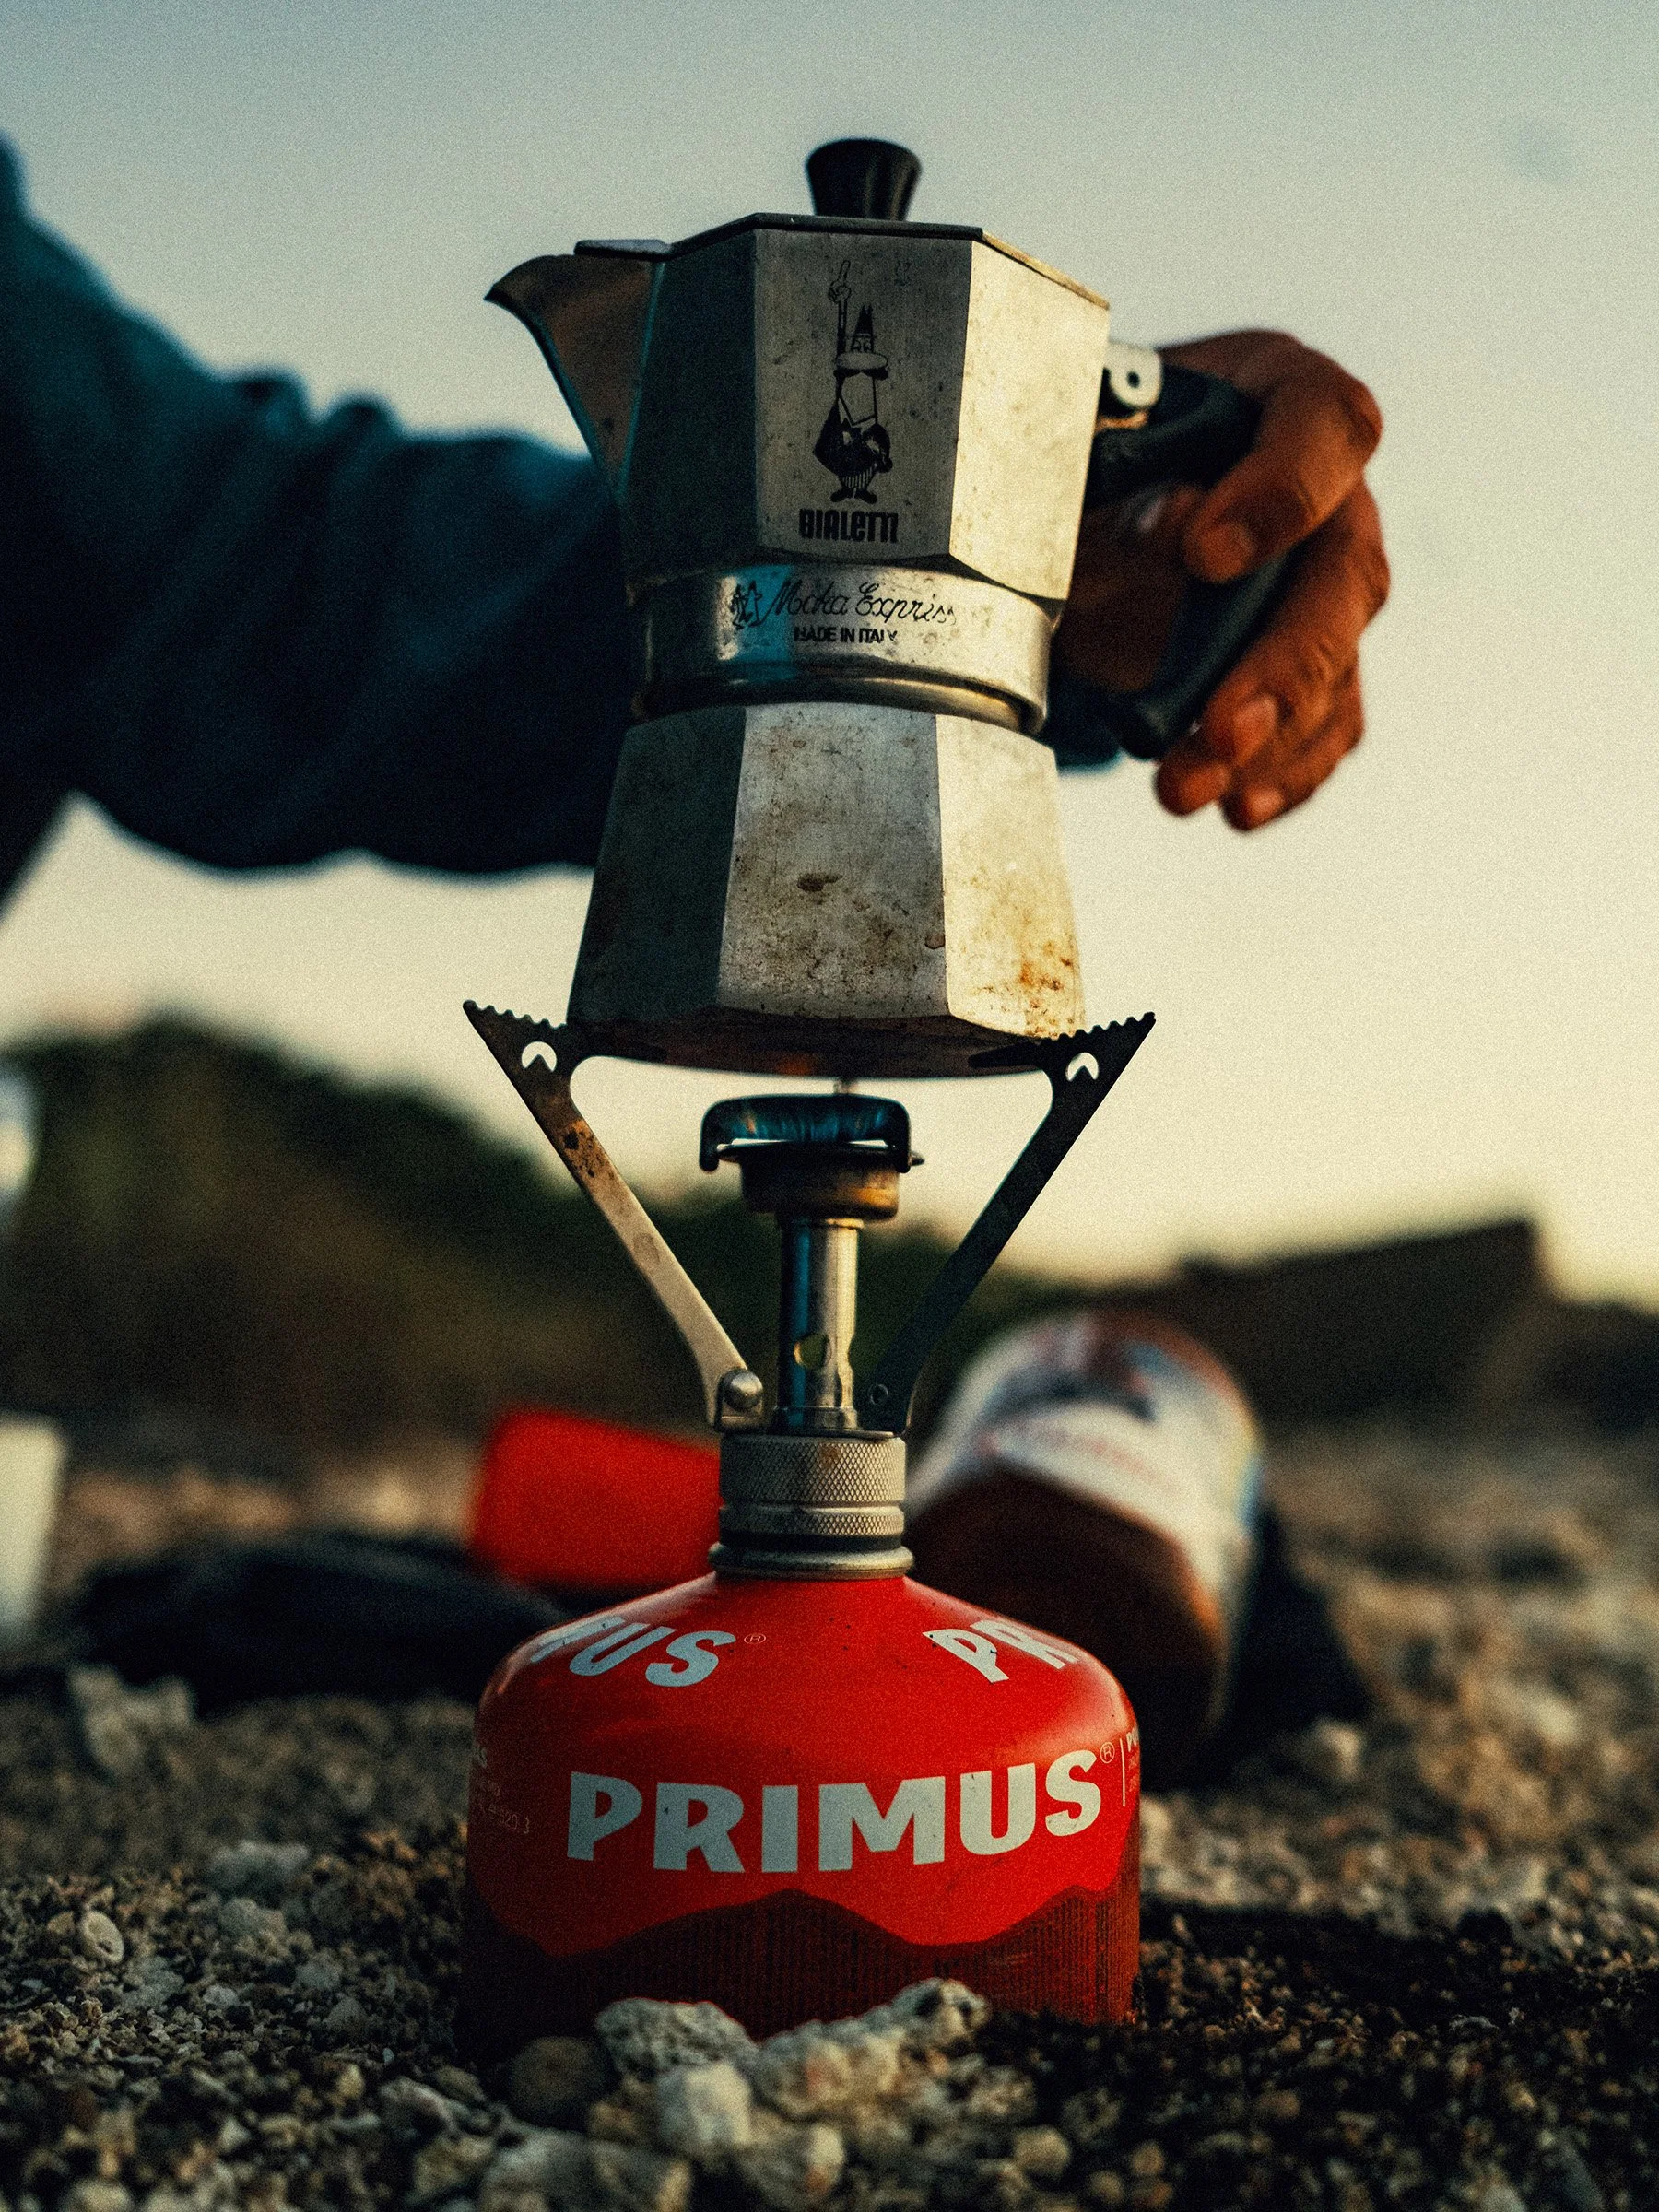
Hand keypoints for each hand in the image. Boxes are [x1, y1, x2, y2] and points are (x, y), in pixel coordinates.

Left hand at [1053, 330, 1387, 828]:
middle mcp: (1330, 494)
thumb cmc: (1083, 468)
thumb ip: (1126, 490)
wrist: (1078, 522)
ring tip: (1183, 788)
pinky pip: (1324, 725)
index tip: (1208, 557)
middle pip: (1347, 575)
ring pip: (1336, 666)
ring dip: (1268, 742)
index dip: (1284, 493)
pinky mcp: (1318, 664)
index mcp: (1281, 398)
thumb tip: (1179, 517)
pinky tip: (1234, 807)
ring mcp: (1329, 584)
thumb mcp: (1081, 466)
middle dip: (1284, 664)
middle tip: (1220, 729)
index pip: (1330, 425)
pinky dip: (1281, 775)